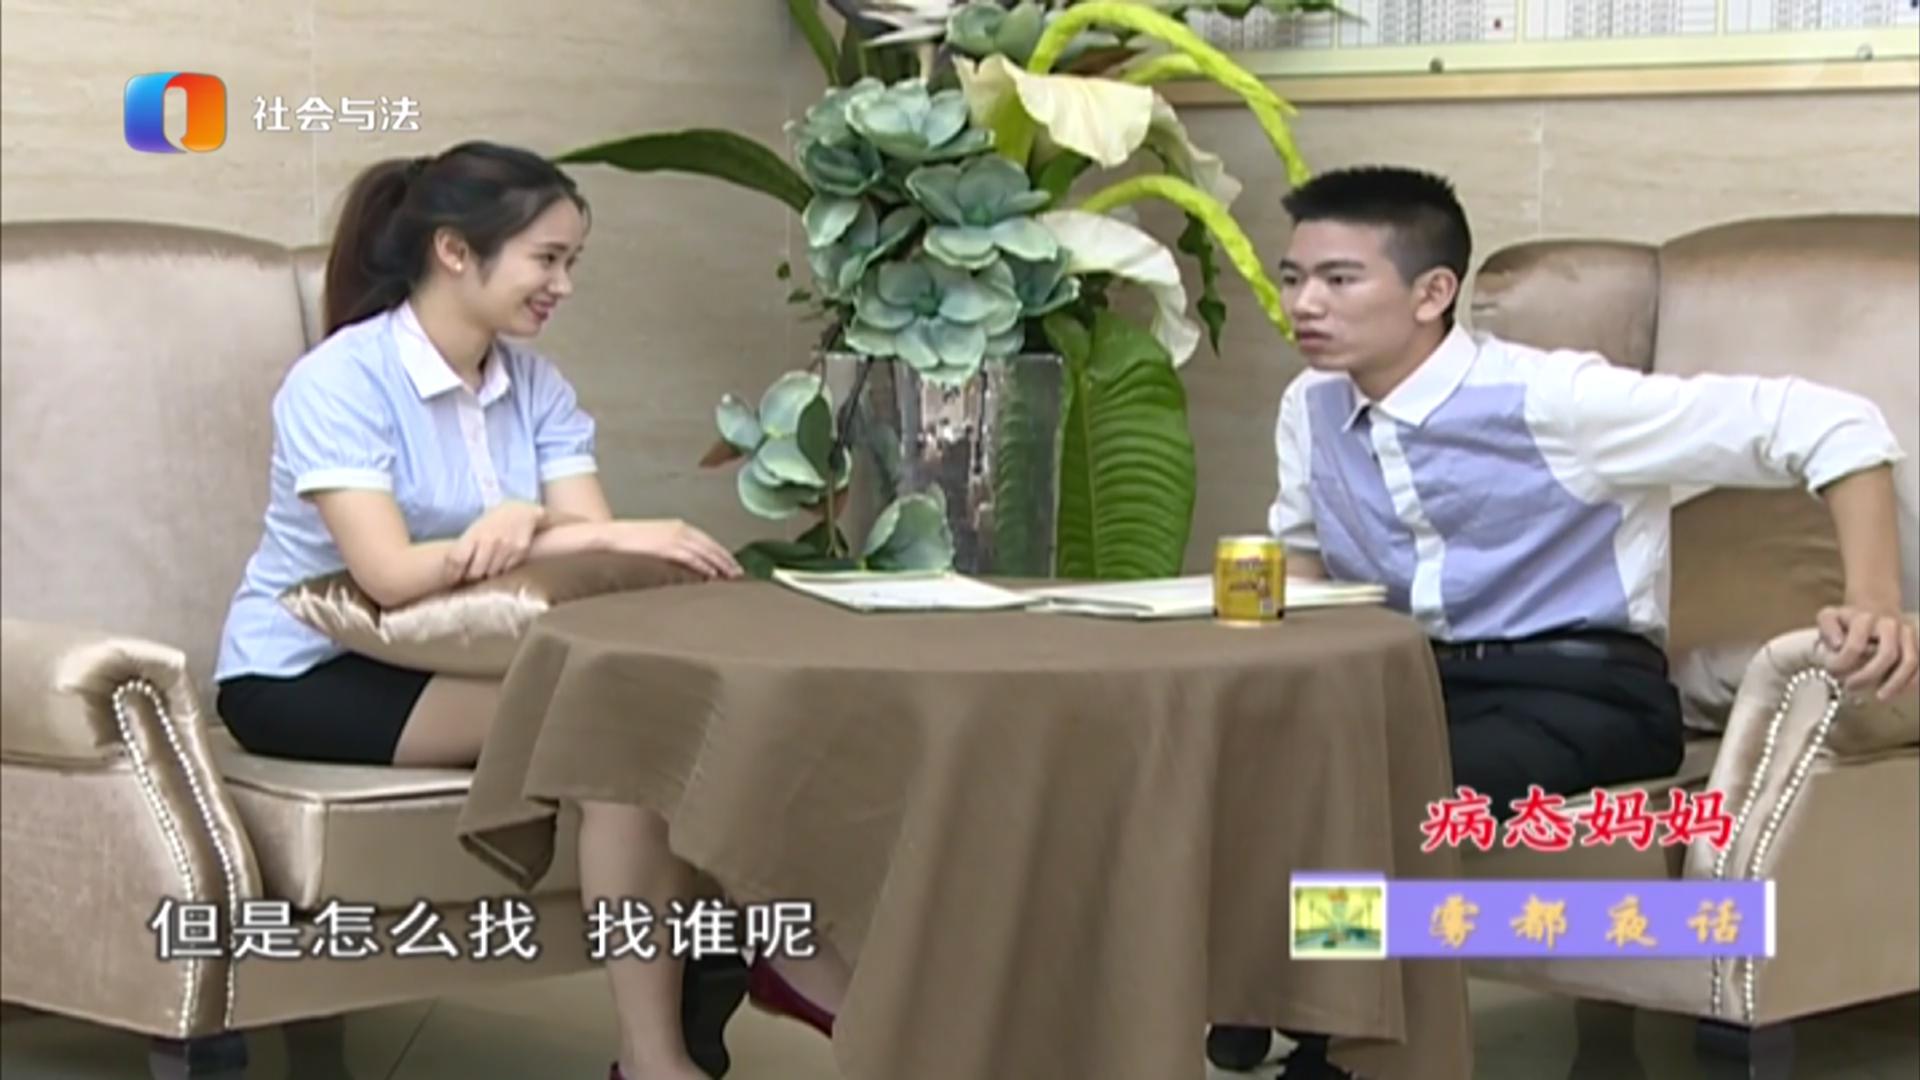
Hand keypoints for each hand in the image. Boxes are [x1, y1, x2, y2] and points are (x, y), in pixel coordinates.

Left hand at [447, 500, 545, 584]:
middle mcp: (489, 541)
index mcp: (474, 533)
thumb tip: (452, 569)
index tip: (453, 578)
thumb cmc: (494, 521)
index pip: (458, 559)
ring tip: (488, 566)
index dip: (452, 573)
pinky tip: (502, 560)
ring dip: (487, 573)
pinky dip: (502, 569)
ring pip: (491, 573)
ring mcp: (506, 547)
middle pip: (475, 572)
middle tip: (472, 574)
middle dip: (471, 576)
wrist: (521, 511)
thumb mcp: (476, 528)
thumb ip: (465, 546)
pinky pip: (506, 569)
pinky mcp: (520, 551)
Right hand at [599, 519, 743, 579]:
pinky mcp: (666, 547)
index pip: (708, 540)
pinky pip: (690, 557)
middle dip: (726, 559)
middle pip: (711, 545)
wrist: (613, 535)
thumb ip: (676, 549)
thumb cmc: (633, 540)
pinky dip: (703, 566)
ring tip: (731, 577)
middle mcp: (681, 529)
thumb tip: (691, 564)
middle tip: (739, 573)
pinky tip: (712, 575)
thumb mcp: (659, 540)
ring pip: (705, 551)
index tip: (734, 564)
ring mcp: (674, 537)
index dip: (722, 553)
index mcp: (680, 526)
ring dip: (720, 564)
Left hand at [1816, 604, 1918, 702]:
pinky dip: (1912, 682)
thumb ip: (1827, 628)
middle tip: (1851, 687)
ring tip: (1880, 697)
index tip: (1833, 673)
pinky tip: (1898, 693)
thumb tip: (1837, 645)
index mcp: (1865, 618)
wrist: (1875, 609)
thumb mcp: (1829, 617)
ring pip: (1910, 662)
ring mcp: (1908, 634)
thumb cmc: (1848, 621)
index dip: (1843, 663)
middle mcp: (1890, 624)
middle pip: (1888, 654)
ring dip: (1895, 684)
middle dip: (1869, 676)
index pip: (1856, 646)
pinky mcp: (1918, 644)